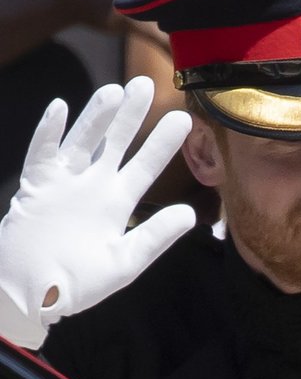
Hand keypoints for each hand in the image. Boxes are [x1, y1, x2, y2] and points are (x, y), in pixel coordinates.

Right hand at [0, 77, 195, 348]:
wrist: (32, 295)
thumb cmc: (78, 283)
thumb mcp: (125, 262)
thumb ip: (155, 237)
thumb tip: (190, 214)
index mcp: (117, 203)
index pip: (145, 166)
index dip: (162, 143)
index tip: (183, 119)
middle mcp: (92, 186)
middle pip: (115, 143)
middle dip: (130, 116)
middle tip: (146, 84)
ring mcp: (63, 183)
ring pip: (82, 141)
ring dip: (95, 117)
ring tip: (114, 91)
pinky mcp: (34, 187)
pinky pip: (41, 155)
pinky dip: (49, 133)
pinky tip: (60, 108)